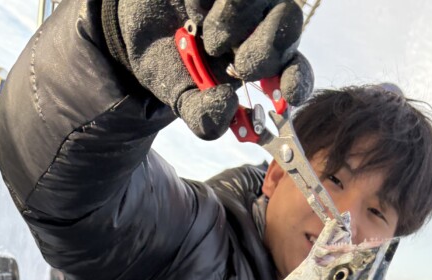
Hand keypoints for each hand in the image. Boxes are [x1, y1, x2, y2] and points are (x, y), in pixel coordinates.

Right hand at [111, 0, 313, 137]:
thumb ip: (205, 116)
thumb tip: (228, 108)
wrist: (135, 27)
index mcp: (262, 65)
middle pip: (289, 30)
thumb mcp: (183, 97)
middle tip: (239, 66)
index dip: (296, 81)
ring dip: (236, 20)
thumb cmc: (170, 62)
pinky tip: (193, 8)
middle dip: (266, 53)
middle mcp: (263, 27)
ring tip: (205, 32)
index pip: (295, 72)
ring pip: (266, 1)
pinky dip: (213, 2)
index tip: (288, 94)